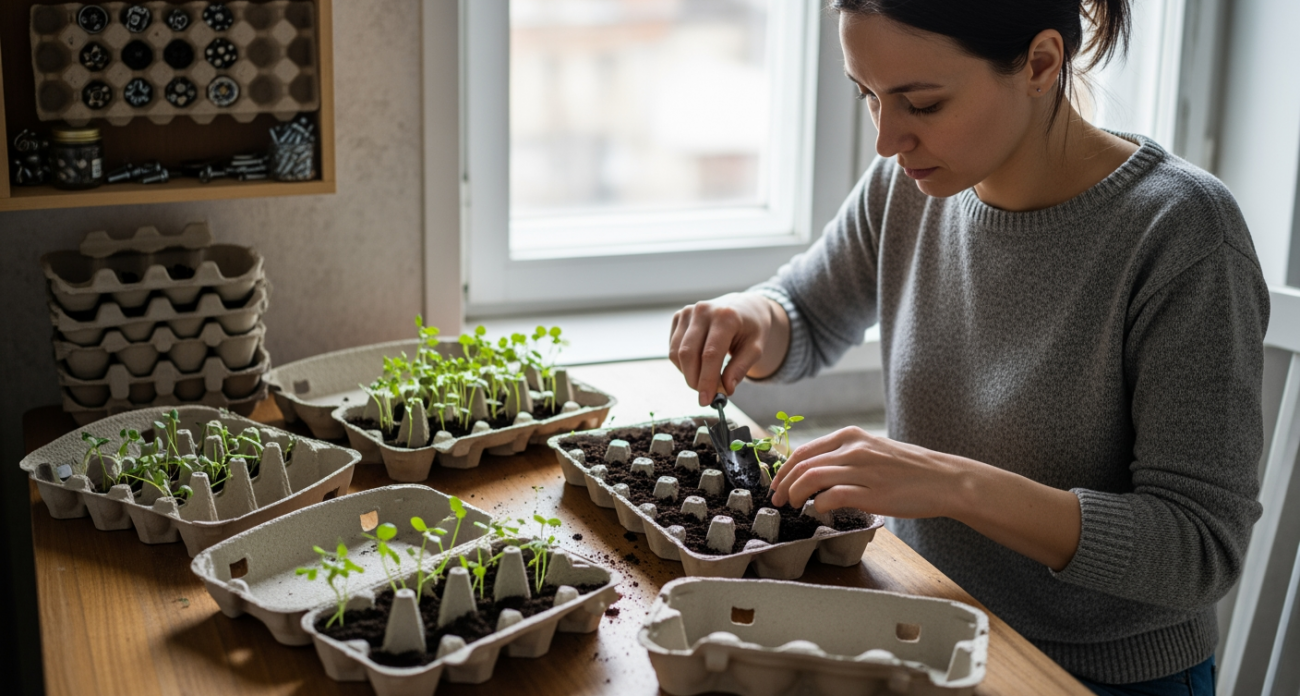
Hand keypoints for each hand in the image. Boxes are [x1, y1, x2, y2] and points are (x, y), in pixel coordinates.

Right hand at [669, 293, 788, 406]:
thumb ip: (740, 368)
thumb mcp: (756, 348)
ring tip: (705, 378)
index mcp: (726, 316)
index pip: (710, 354)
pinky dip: (683, 363)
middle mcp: (703, 310)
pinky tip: (698, 364)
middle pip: (688, 354)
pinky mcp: (678, 316)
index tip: (706, 400)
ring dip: (688, 373)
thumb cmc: (751, 328)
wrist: (744, 306)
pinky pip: (673, 348)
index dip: (706, 380)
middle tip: (705, 395)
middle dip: (694, 380)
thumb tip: (725, 389)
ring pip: (677, 353)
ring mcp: (688, 312)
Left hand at [769, 426, 968, 518]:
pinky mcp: (870, 492)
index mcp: (852, 436)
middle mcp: (853, 449)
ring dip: (795, 494)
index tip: (777, 484)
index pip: (804, 450)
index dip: (784, 469)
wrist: (944, 479)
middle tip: (777, 500)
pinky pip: (831, 496)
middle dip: (783, 484)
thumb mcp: (874, 450)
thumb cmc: (910, 469)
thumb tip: (817, 472)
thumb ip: (846, 456)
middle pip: (802, 464)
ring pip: (811, 478)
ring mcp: (862, 470)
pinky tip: (818, 511)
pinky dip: (817, 504)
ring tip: (792, 506)